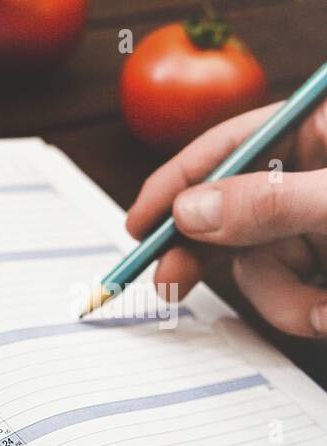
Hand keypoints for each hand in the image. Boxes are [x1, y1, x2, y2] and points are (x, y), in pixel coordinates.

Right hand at [125, 100, 326, 336]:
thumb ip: (268, 203)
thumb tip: (188, 212)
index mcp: (316, 132)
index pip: (230, 146)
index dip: (177, 183)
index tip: (139, 224)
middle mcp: (308, 177)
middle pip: (226, 212)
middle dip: (206, 256)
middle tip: (169, 284)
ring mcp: (314, 225)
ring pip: (256, 264)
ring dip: (280, 297)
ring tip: (321, 310)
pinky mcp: (320, 266)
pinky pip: (283, 293)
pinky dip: (300, 310)